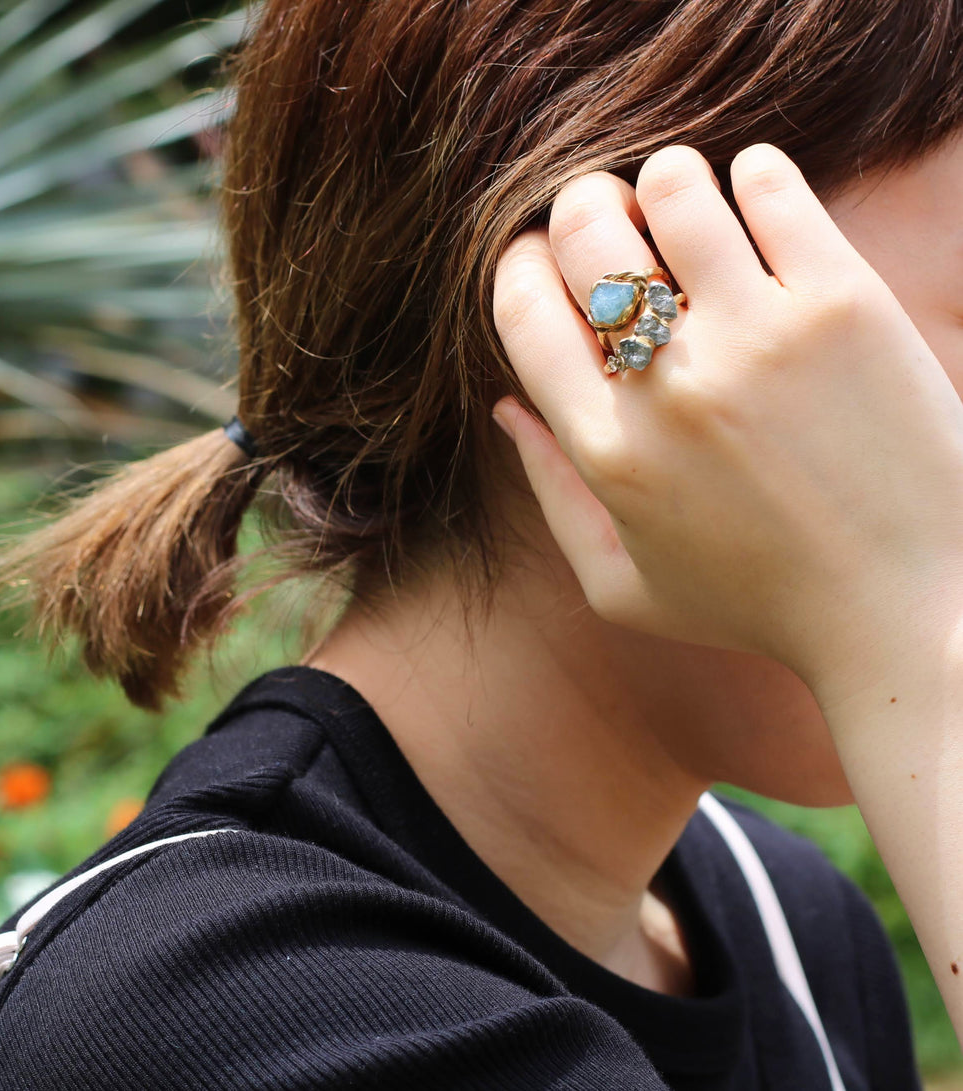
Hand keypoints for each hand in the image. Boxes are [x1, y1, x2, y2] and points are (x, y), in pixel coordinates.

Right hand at [490, 143, 962, 703]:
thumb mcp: (623, 585)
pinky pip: (773, 186)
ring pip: (673, 188)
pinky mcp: (843, 304)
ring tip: (688, 203)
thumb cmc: (760, 604)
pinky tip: (758, 195)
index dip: (520, 262)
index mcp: (606, 452)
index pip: (522, 307)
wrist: (912, 610)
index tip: (546, 260)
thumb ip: (551, 495)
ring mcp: (757, 338)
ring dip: (666, 181)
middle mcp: (667, 387)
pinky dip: (754, 173)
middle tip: (618, 219)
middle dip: (585, 207)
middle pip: (584, 232)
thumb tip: (506, 406)